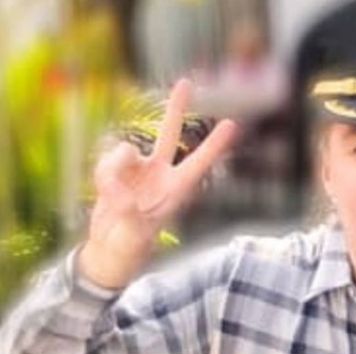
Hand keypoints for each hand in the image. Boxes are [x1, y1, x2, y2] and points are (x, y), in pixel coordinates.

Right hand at [77, 79, 237, 288]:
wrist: (110, 248)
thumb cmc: (131, 246)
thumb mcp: (134, 236)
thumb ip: (128, 212)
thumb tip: (122, 193)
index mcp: (176, 190)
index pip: (199, 163)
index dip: (215, 145)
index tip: (232, 124)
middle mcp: (160, 174)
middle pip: (169, 133)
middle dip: (175, 108)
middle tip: (186, 82)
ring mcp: (139, 170)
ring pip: (124, 150)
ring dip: (112, 171)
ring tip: (113, 198)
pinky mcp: (118, 171)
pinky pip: (107, 160)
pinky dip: (102, 175)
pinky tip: (104, 193)